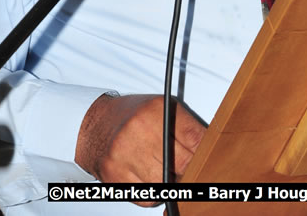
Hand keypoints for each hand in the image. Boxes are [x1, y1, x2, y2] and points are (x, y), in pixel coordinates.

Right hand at [75, 93, 205, 198]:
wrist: (95, 124)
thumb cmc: (133, 117)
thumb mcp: (162, 108)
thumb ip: (186, 127)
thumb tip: (211, 149)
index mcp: (157, 110)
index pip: (195, 139)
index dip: (206, 153)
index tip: (211, 159)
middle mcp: (140, 130)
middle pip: (183, 164)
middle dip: (189, 169)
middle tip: (188, 167)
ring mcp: (126, 155)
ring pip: (166, 184)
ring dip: (171, 182)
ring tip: (166, 170)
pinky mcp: (115, 177)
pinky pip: (148, 198)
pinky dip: (154, 192)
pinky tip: (148, 176)